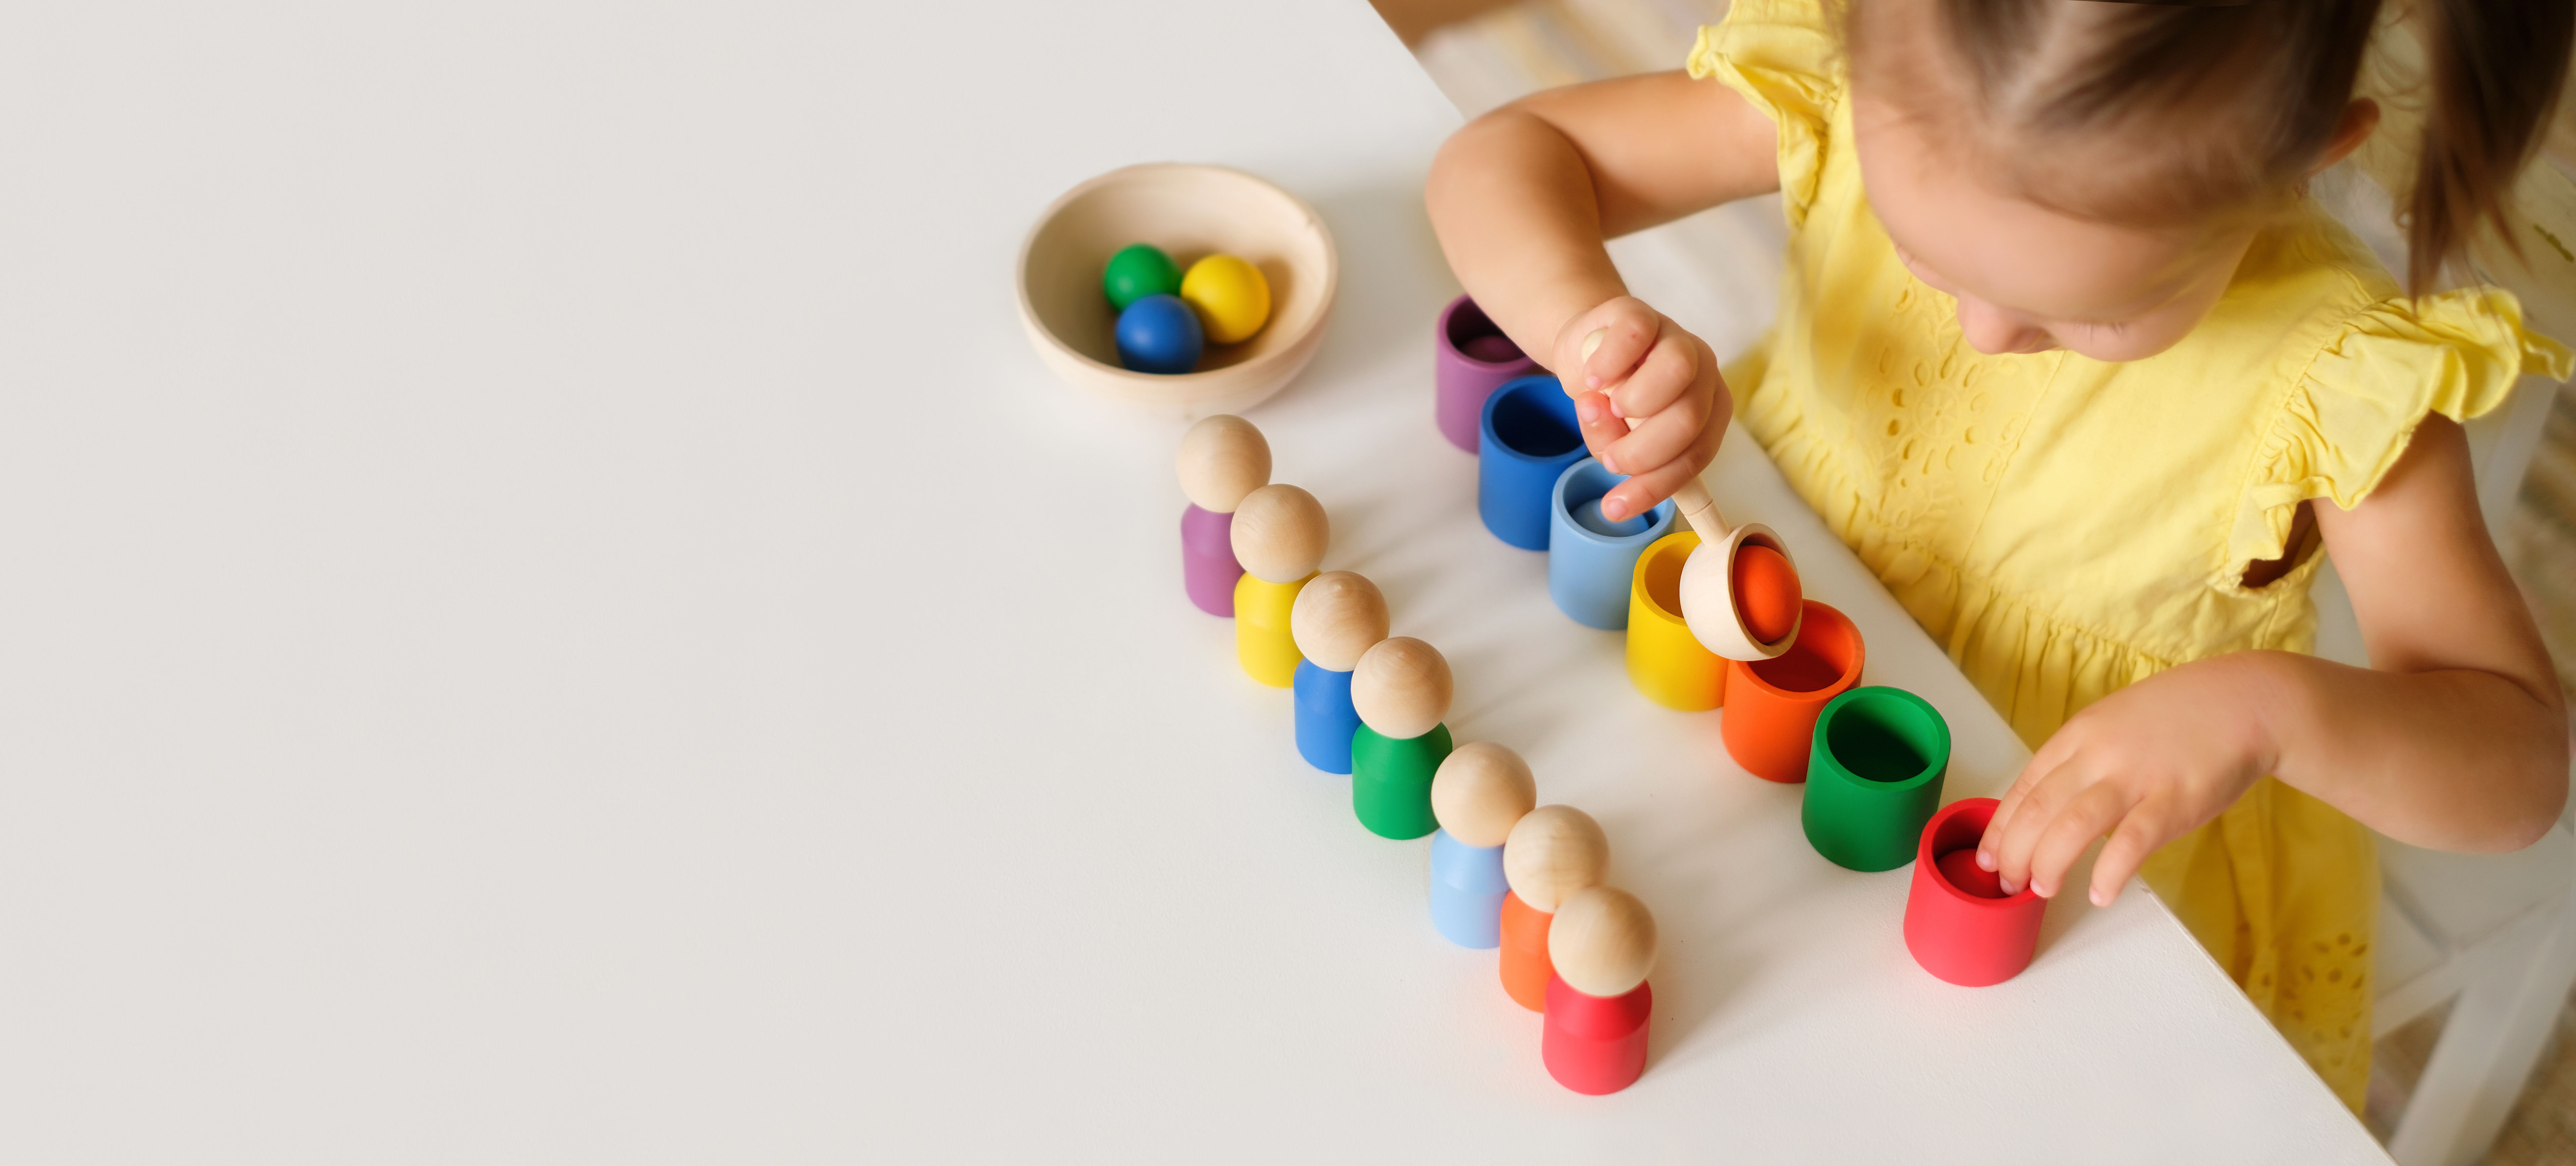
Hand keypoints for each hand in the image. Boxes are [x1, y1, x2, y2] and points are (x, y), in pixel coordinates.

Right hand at [1549, 297, 1730, 522]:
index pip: (1696, 454)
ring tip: (1605, 410)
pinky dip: (1607, 365)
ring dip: (1635, 402)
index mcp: (1707, 411)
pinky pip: (1634, 336)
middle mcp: (1703, 373)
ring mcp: (1676, 338)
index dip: (1656, 486)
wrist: (1587, 348)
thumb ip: (1613, 445)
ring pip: (1677, 370)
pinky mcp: (1641, 312)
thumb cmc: (1611, 400)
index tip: (1615, 507)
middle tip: (1610, 457)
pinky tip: (1591, 380)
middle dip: (1643, 451)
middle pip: (1689, 417)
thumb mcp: (1613, 436)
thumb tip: (1606, 441)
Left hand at [1977, 654, 2287, 905]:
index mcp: (2078, 735)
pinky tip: (2099, 893)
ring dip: (2049, 864)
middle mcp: (2098, 755)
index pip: (2023, 787)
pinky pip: (2131, 842)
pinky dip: (2109, 872)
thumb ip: (2082, 761)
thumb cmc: (2178, 718)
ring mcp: (2136, 777)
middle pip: (2037, 810)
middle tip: (2008, 882)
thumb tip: (2051, 804)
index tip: (1988, 856)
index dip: (2000, 827)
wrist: (2245, 702)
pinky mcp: (2174, 800)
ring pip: (2072, 827)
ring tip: (2041, 889)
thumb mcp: (2113, 724)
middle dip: (2014, 853)